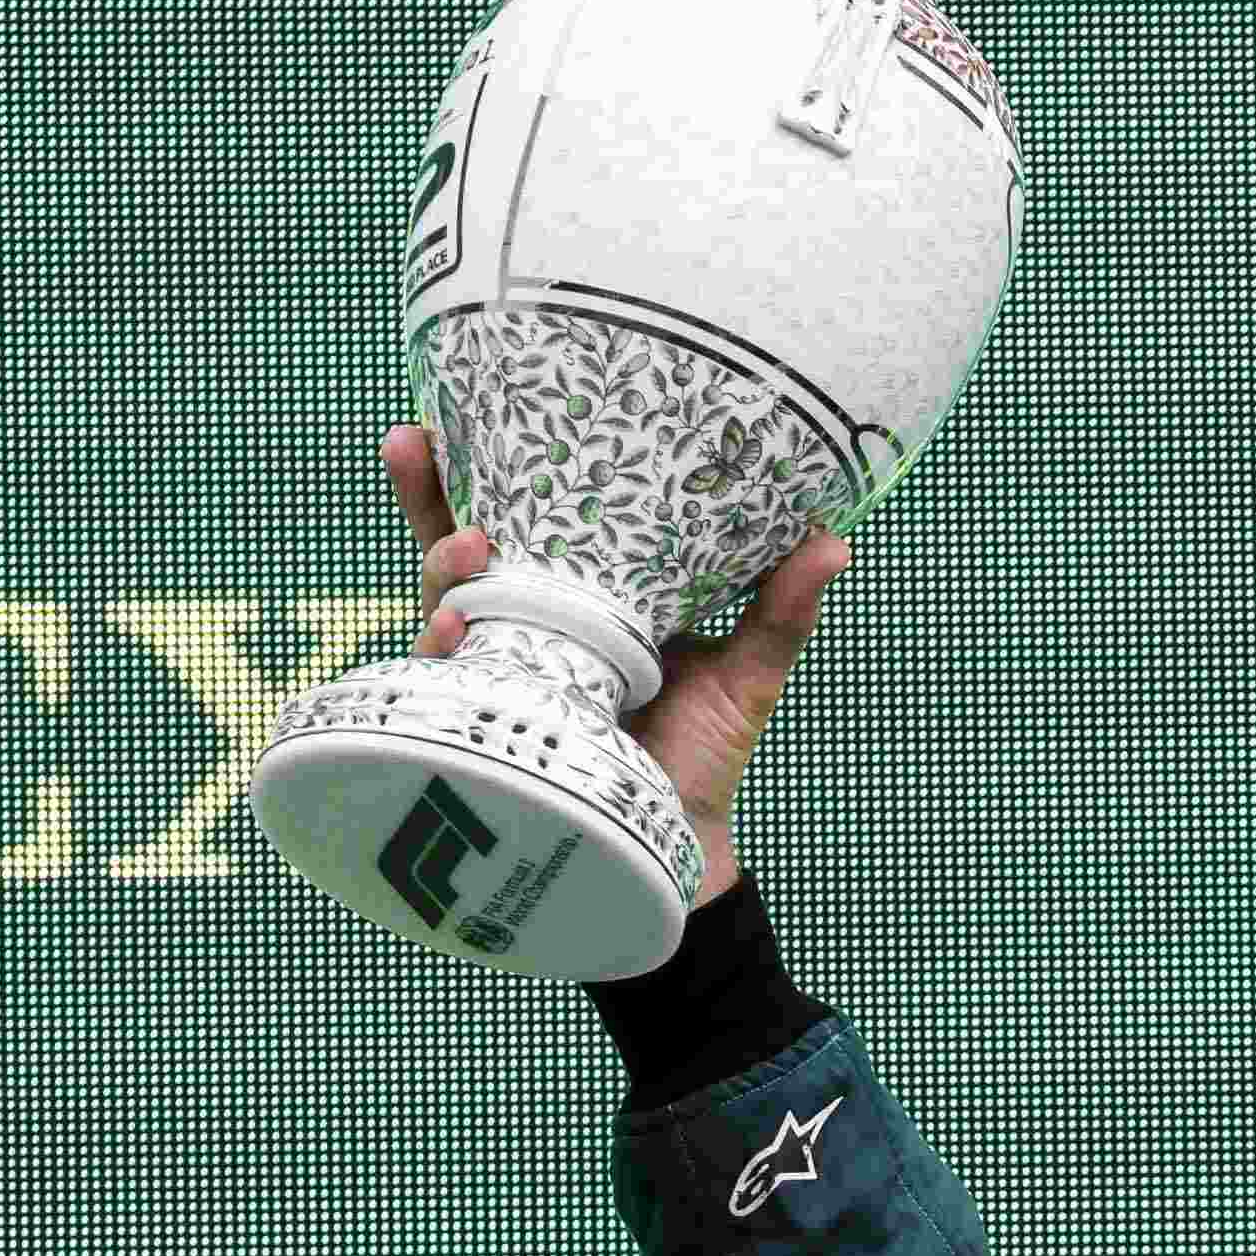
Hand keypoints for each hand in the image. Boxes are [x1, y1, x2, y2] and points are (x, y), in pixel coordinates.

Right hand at [385, 423, 850, 903]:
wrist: (681, 843)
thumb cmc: (706, 750)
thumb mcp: (748, 671)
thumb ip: (779, 609)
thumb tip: (834, 539)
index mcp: (580, 593)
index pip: (521, 514)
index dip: (481, 464)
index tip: (453, 412)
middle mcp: (527, 624)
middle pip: (456, 545)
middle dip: (428, 494)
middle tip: (420, 442)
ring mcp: (502, 672)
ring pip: (440, 604)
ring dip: (438, 567)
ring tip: (464, 546)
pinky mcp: (491, 724)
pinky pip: (448, 682)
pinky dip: (443, 654)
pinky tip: (451, 631)